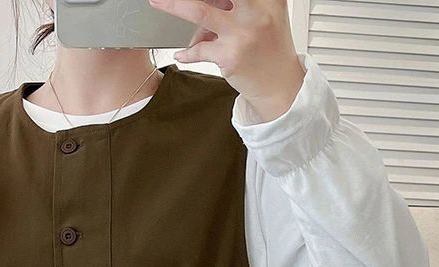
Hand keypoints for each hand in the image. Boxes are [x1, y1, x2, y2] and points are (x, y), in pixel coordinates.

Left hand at [148, 0, 304, 121]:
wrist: (280, 86)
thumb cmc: (270, 51)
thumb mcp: (264, 19)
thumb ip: (238, 7)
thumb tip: (203, 7)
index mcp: (267, 0)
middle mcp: (256, 12)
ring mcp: (241, 34)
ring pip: (199, 12)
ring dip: (173, 5)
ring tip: (157, 2)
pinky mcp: (229, 56)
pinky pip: (198, 49)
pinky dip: (187, 52)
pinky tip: (183, 54)